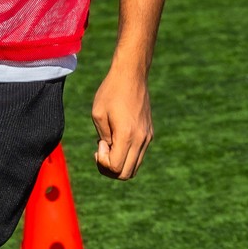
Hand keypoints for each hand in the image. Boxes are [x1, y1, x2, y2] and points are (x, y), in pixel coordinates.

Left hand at [90, 65, 152, 180]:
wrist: (131, 74)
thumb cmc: (111, 91)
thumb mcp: (98, 114)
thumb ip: (103, 138)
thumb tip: (110, 152)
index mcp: (127, 135)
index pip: (116, 168)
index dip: (103, 163)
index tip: (99, 143)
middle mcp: (141, 139)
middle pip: (126, 174)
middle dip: (110, 169)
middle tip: (101, 149)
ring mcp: (147, 137)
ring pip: (134, 167)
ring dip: (119, 164)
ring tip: (109, 145)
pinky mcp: (149, 133)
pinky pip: (139, 155)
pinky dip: (127, 155)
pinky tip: (117, 139)